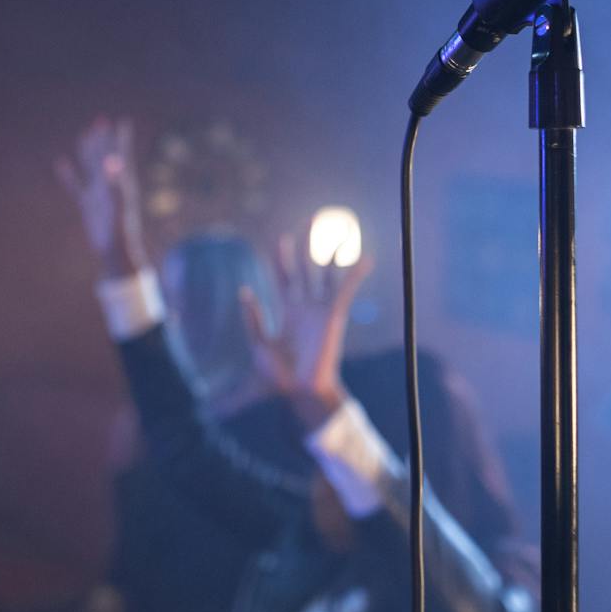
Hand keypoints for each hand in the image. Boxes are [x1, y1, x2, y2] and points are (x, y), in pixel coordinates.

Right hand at [55, 117, 146, 276]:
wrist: (115, 252)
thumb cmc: (121, 231)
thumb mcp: (118, 206)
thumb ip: (116, 184)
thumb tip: (114, 161)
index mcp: (120, 184)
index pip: (119, 156)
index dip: (120, 140)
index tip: (122, 123)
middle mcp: (109, 186)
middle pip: (104, 157)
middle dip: (102, 140)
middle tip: (100, 121)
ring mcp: (98, 195)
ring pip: (90, 168)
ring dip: (87, 152)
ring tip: (85, 135)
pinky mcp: (88, 205)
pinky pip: (76, 187)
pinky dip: (69, 176)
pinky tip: (61, 163)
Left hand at [240, 235, 373, 427]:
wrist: (300, 392)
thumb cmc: (278, 375)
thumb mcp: (259, 346)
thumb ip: (253, 320)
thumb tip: (244, 291)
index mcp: (287, 309)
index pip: (284, 275)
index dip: (283, 256)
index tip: (281, 238)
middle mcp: (305, 304)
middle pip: (306, 265)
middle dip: (307, 242)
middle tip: (311, 218)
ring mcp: (320, 308)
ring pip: (327, 271)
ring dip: (334, 249)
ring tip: (342, 227)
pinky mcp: (334, 315)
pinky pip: (346, 290)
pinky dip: (355, 273)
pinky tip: (366, 258)